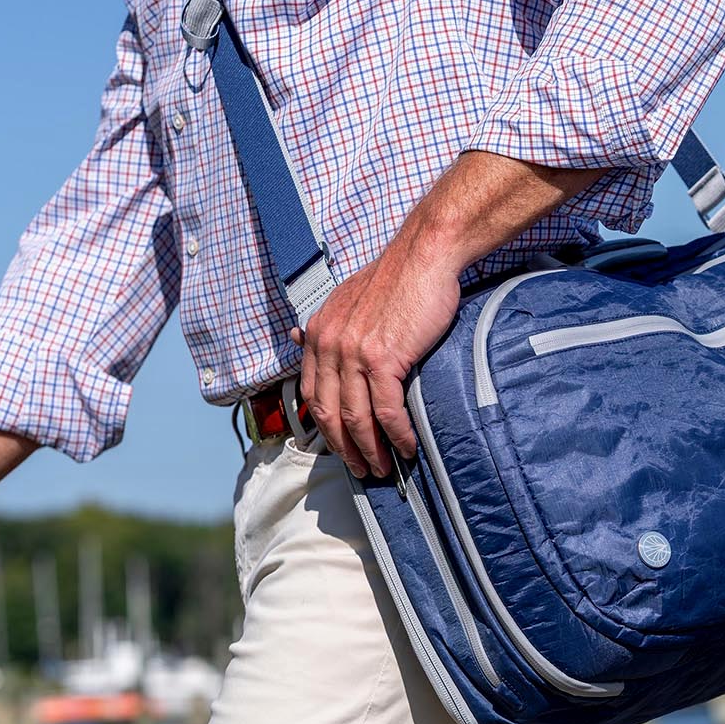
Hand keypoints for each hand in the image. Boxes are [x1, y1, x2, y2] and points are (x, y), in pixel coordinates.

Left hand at [295, 238, 460, 478]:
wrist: (424, 255)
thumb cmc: (397, 278)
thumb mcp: (348, 299)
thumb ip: (328, 326)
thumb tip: (300, 338)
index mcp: (319, 333)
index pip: (313, 394)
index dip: (325, 427)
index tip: (340, 445)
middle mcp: (329, 344)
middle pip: (329, 414)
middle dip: (344, 449)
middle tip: (360, 469)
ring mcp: (354, 353)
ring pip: (356, 419)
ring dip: (369, 450)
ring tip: (382, 468)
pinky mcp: (383, 359)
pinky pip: (386, 411)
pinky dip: (396, 435)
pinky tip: (405, 447)